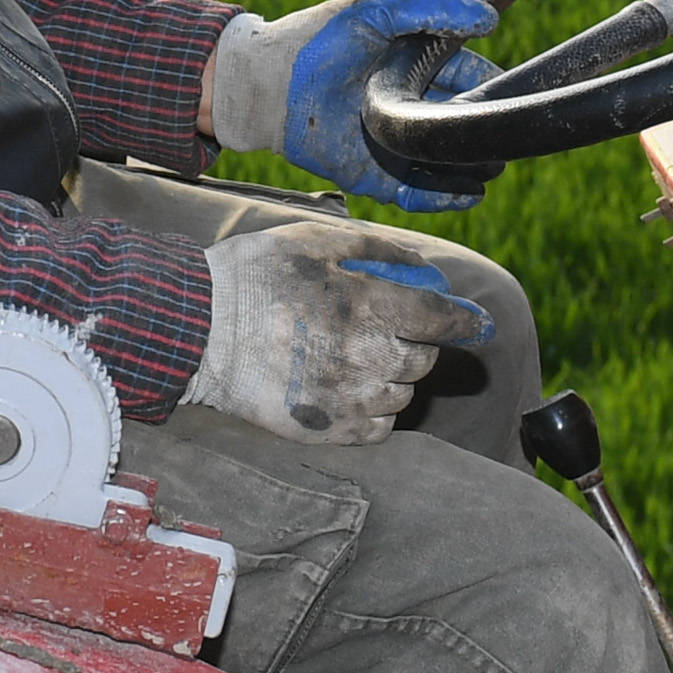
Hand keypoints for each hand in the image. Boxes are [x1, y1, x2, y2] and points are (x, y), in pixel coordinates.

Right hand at [187, 222, 495, 443]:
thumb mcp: (312, 242)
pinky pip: (379, 427)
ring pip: (402, 394)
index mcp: (369, 306)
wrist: (196, 333)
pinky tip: (352, 390)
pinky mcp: (330, 430)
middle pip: (423, 358)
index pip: (440, 318)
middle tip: (389, 329)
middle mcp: (368, 356)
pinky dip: (376, 411)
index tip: (475, 322)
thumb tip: (418, 263)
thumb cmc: (252, 278)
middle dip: (416, 341)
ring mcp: (350, 397)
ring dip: (393, 376)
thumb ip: (372, 249)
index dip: (464, 320)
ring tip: (359, 358)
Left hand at [203, 0, 499, 212]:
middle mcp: (404, 105)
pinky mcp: (372, 174)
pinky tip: (469, 192)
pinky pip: (414, 191)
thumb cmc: (317, 39)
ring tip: (497, 164)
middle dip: (485, 127)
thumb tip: (490, 20)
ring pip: (443, 160)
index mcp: (409, 66)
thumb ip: (431, 9)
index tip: (517, 90)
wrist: (266, 82)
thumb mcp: (376, 12)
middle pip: (459, 120)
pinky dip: (443, 196)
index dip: (490, 81)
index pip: (465, 75)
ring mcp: (389, 142)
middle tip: (512, 131)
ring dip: (472, 165)